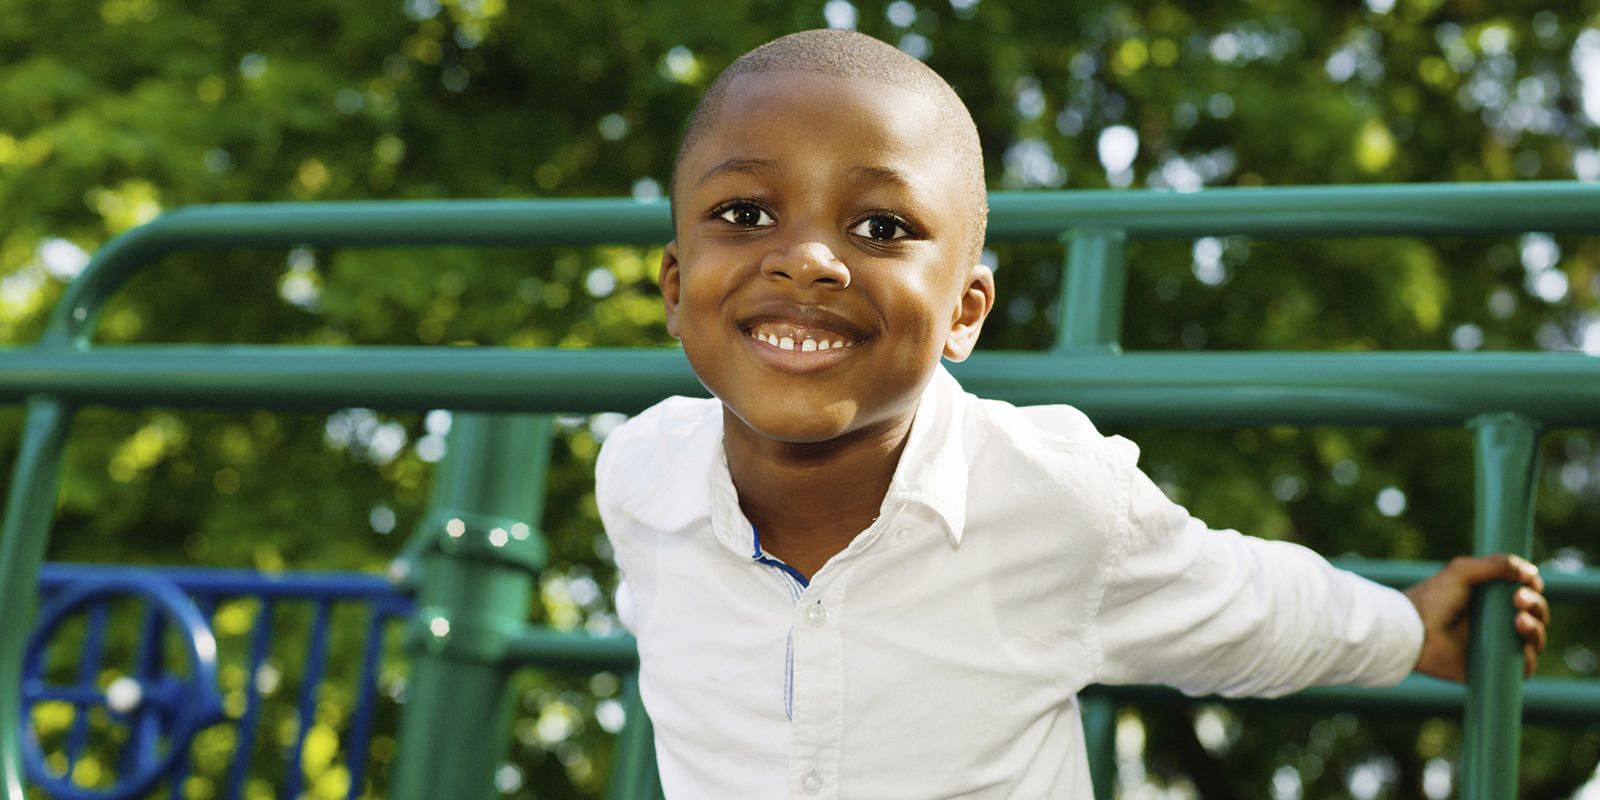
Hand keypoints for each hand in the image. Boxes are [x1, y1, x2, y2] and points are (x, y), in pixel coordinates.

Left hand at [1403, 554, 1548, 680]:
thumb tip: (1531, 571)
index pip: (1526, 593)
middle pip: (1536, 615)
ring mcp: (1497, 644)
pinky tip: (1522, 642)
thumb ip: (1496, 564)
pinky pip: (1524, 667)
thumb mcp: (1462, 571)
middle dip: (1536, 605)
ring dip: (1536, 628)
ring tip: (1520, 620)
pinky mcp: (1494, 666)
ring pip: (1534, 639)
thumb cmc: (1432, 599)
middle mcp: (1497, 621)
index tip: (1530, 581)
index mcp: (1491, 597)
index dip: (1533, 587)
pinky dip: (1530, 657)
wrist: (1412, 631)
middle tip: (1519, 598)